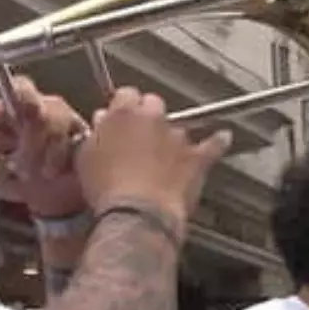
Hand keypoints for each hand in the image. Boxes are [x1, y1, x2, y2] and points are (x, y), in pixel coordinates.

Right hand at [75, 87, 231, 233]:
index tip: (120, 115)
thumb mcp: (86, 157)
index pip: (126, 95)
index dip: (123, 106)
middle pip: (154, 104)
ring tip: (165, 154)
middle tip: (139, 135)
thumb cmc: (108, 190)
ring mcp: (178, 137)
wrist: (137, 214)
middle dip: (148, 116)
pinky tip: (222, 137)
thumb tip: (102, 123)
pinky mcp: (196, 158)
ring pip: (178, 126)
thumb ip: (96, 134)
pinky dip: (218, 141)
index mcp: (124, 113)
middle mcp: (154, 118)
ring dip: (172, 137)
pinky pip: (213, 144)